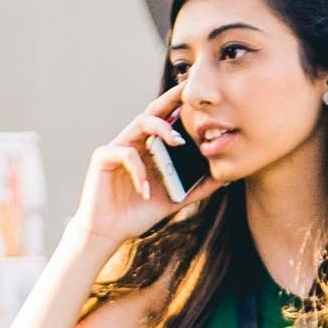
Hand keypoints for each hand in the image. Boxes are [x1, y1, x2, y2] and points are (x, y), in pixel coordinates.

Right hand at [70, 86, 215, 250]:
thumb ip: (197, 187)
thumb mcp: (174, 199)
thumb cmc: (137, 214)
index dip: (180, 107)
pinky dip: (139, 171)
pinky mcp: (103, 157)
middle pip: (153, 111)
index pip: (166, 120)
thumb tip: (225, 178)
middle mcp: (133, 142)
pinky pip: (126, 154)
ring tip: (178, 142)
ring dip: (162, 129)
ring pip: (141, 123)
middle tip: (189, 94)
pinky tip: (144, 191)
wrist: (108, 233)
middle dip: (171, 100)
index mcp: (149, 148)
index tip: (201, 99)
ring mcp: (117, 147)